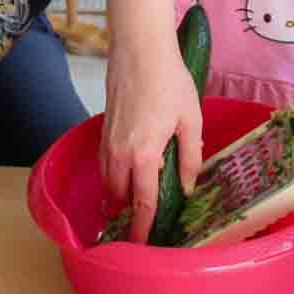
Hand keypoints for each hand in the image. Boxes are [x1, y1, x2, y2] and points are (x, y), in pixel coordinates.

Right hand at [99, 35, 200, 243]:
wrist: (139, 49)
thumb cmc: (169, 80)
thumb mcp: (190, 119)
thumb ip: (190, 157)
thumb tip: (188, 187)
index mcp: (144, 153)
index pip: (141, 201)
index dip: (142, 227)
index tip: (142, 245)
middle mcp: (120, 152)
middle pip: (118, 196)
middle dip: (127, 215)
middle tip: (143, 227)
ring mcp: (108, 140)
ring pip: (108, 180)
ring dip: (118, 196)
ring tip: (133, 206)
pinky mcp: (104, 129)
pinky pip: (105, 163)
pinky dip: (113, 176)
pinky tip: (127, 175)